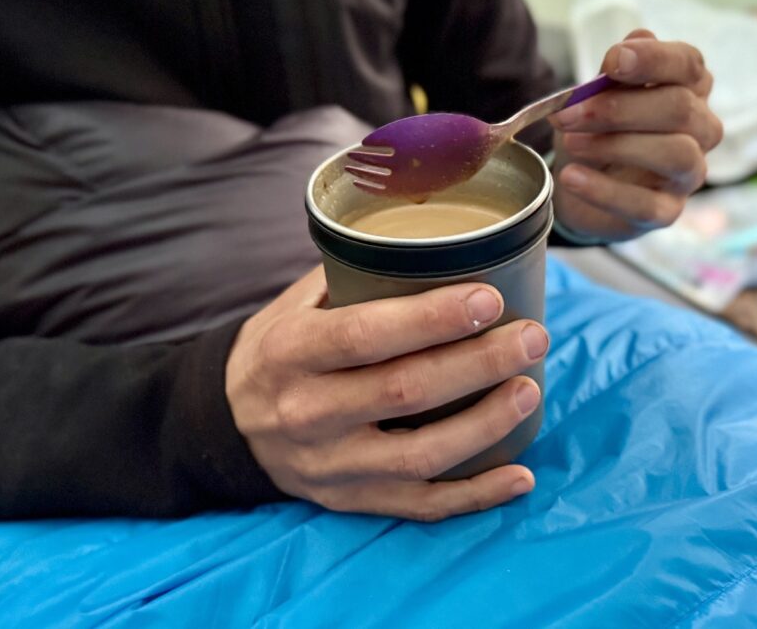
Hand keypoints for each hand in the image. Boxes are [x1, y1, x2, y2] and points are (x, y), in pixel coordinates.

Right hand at [224, 265, 548, 521]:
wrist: (224, 424)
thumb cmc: (278, 350)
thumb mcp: (293, 305)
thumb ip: (355, 280)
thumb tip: (443, 249)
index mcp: (291, 352)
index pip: (365, 335)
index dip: (432, 319)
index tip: (489, 300)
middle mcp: (306, 413)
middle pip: (405, 392)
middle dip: (479, 363)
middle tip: (531, 337)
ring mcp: (330, 466)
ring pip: (420, 456)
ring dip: (485, 426)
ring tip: (529, 390)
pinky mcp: (350, 501)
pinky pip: (419, 507)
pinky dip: (475, 496)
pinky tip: (520, 476)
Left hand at [549, 29, 722, 241]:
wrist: (579, 185)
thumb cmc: (597, 130)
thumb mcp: (598, 96)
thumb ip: (617, 74)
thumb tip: (637, 41)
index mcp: (689, 89)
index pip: (689, 64)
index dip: (654, 60)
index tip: (612, 62)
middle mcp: (700, 129)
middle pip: (680, 109)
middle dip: (619, 108)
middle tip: (567, 114)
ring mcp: (688, 173)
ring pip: (675, 153)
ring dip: (616, 145)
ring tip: (571, 143)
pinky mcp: (667, 211)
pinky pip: (645, 205)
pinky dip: (603, 190)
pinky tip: (572, 177)